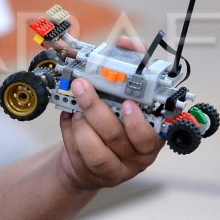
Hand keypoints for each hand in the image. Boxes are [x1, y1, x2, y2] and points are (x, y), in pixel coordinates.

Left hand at [56, 76, 163, 190]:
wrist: (99, 147)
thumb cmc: (119, 119)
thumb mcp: (129, 93)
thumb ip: (133, 66)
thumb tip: (128, 45)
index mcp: (151, 138)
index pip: (149, 136)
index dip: (137, 122)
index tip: (126, 103)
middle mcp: (135, 158)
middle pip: (116, 138)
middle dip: (95, 110)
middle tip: (82, 87)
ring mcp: (114, 170)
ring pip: (96, 153)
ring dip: (81, 126)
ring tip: (75, 109)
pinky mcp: (91, 175)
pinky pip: (77, 155)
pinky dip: (69, 132)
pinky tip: (68, 117)